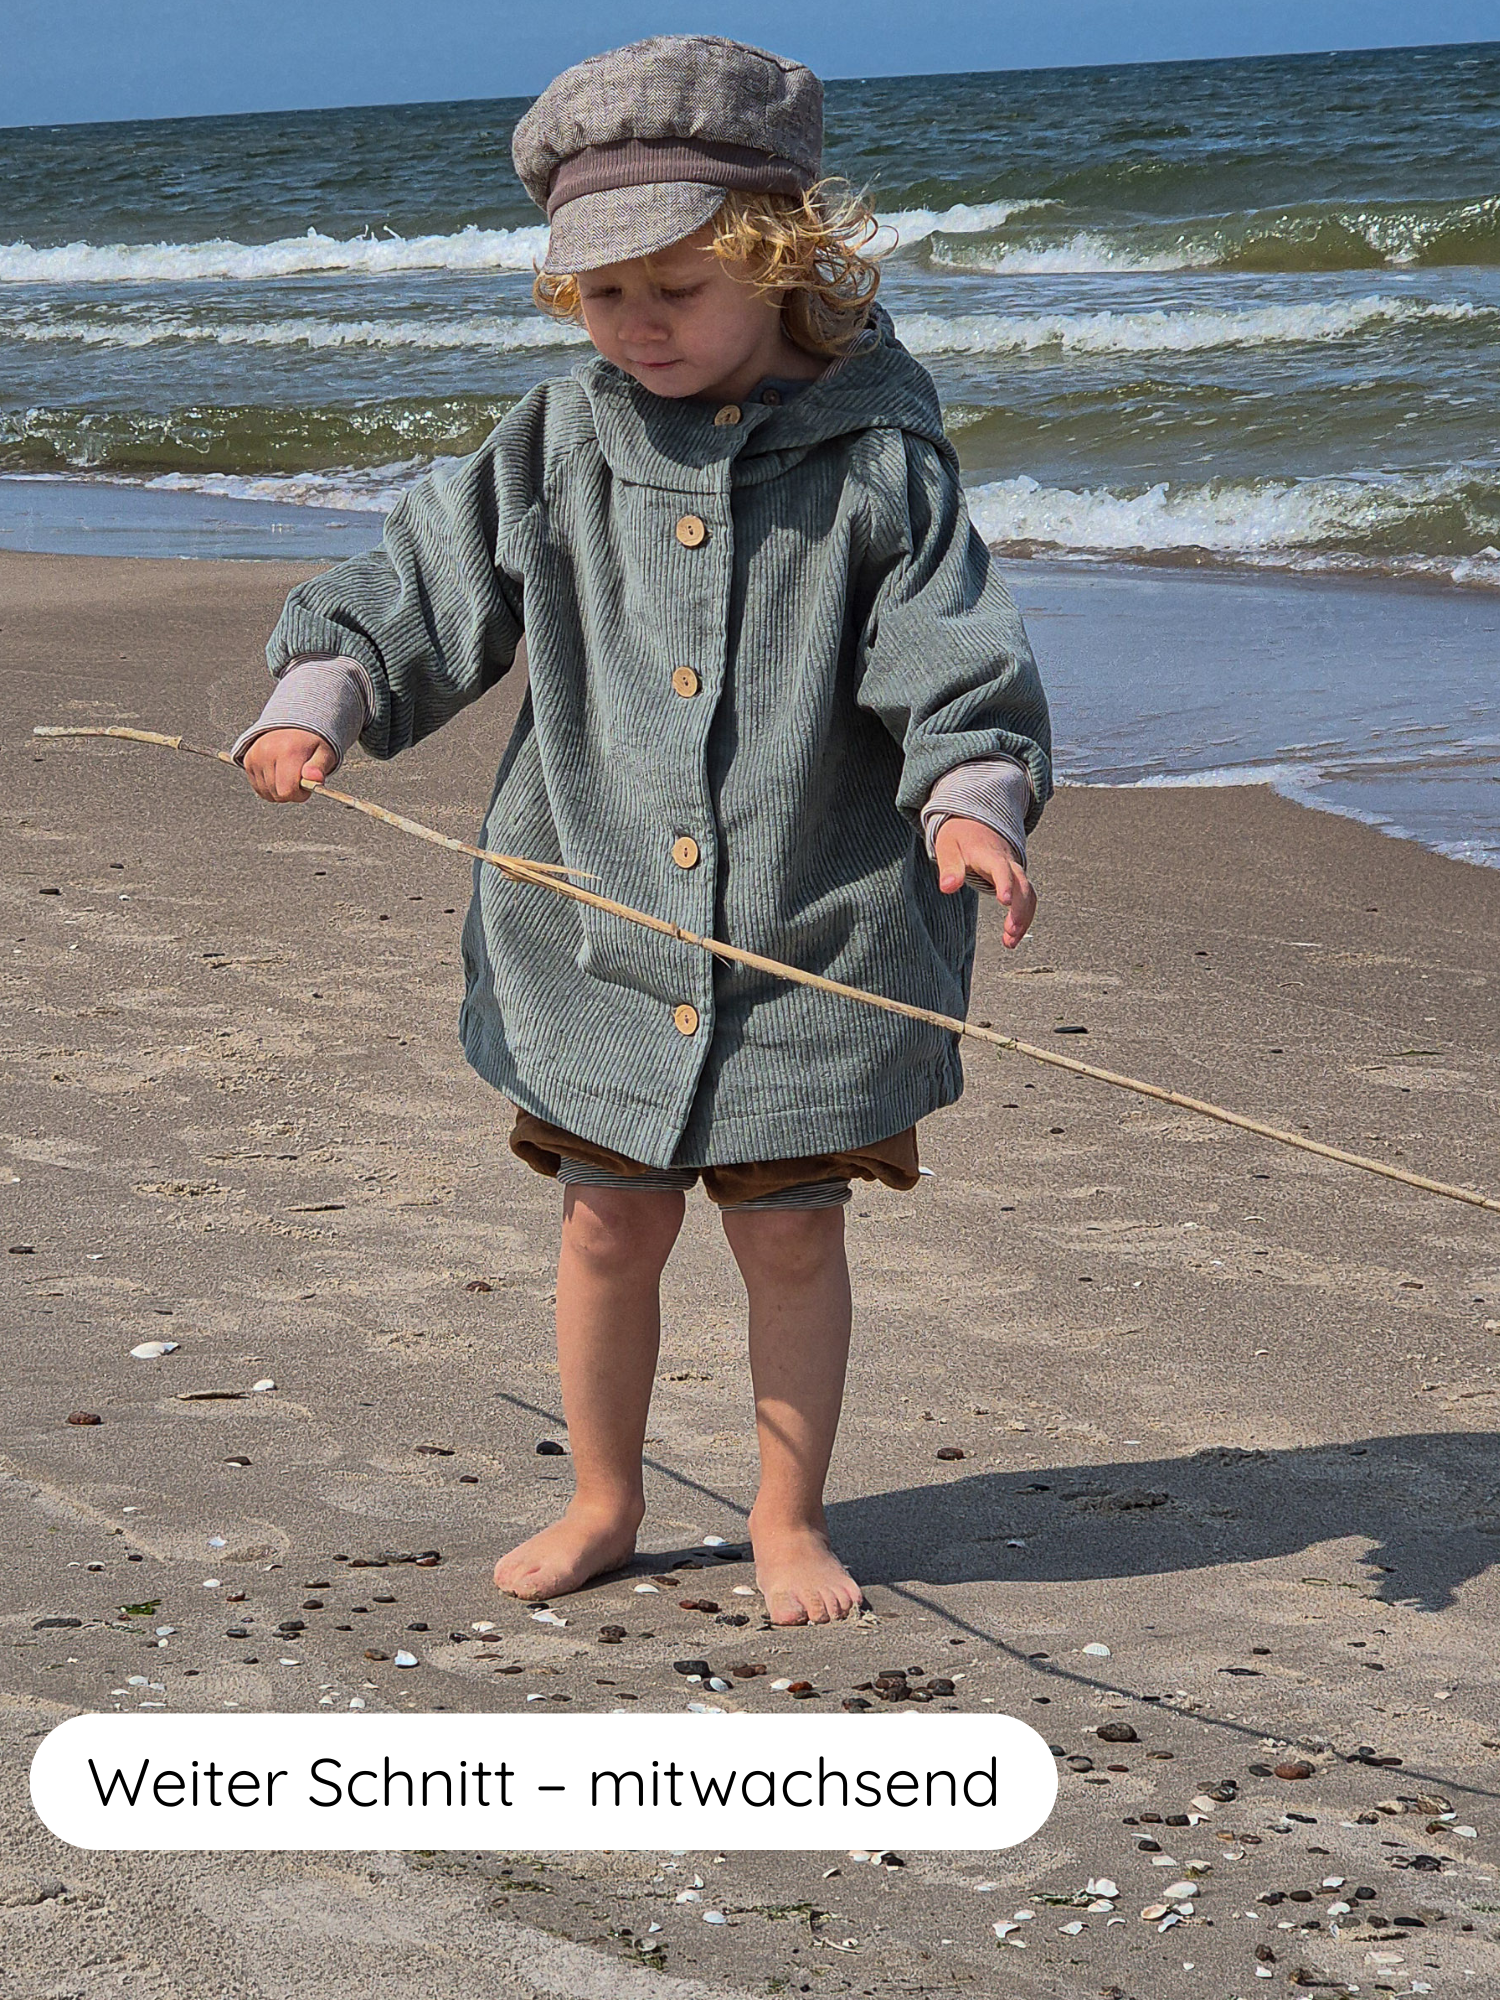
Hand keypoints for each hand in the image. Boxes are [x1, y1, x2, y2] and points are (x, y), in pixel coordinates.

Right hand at [241, 728, 336, 803]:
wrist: (292, 726)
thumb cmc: (311, 744)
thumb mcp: (324, 753)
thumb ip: (319, 767)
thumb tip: (315, 778)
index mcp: (289, 750)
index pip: (287, 790)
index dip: (300, 794)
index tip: (306, 785)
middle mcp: (268, 752)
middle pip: (277, 794)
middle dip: (291, 792)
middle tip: (299, 778)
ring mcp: (255, 756)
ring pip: (267, 794)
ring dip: (280, 791)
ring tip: (289, 774)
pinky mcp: (248, 760)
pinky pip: (259, 789)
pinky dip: (270, 788)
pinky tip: (279, 775)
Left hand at [933, 815, 1036, 947]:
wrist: (975, 824)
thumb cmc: (960, 837)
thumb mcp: (948, 848)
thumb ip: (949, 868)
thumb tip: (948, 887)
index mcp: (990, 855)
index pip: (1001, 869)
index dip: (1005, 884)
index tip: (1005, 901)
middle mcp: (1008, 863)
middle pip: (1022, 885)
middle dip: (1019, 909)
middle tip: (1010, 932)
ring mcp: (1014, 872)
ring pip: (1028, 895)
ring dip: (1023, 918)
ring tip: (1010, 941)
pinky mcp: (1015, 881)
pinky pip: (1027, 899)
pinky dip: (1024, 918)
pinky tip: (1012, 935)